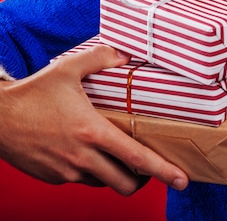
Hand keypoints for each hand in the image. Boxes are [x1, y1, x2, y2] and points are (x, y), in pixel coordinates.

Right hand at [0, 44, 188, 194]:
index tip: (182, 180)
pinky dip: (91, 171)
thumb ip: (102, 58)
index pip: (137, 158)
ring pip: (104, 182)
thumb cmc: (32, 93)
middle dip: (142, 180)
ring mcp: (66, 171)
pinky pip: (81, 180)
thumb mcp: (69, 68)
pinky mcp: (53, 178)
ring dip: (115, 173)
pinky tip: (86, 152)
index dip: (164, 171)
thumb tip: (126, 55)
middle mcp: (82, 157)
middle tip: (147, 167)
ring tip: (115, 153)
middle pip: (126, 184)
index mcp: (93, 132)